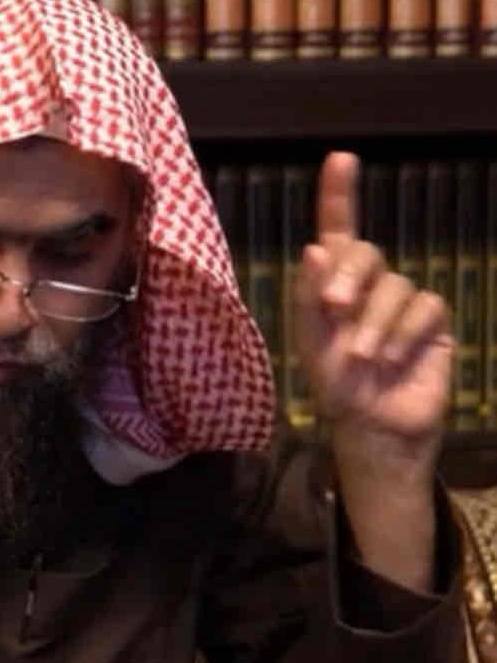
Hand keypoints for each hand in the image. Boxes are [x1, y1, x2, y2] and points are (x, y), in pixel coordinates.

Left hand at [293, 152, 453, 592]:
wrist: (371, 426)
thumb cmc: (333, 386)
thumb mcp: (310, 342)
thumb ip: (309, 296)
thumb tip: (317, 247)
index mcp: (331, 284)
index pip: (337, 231)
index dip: (339, 194)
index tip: (341, 157)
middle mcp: (368, 285)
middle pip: (365, 253)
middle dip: (349, 277)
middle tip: (335, 308)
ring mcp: (402, 301)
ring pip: (395, 286)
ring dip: (374, 324)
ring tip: (361, 360)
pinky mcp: (432, 322)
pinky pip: (423, 308)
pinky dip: (402, 334)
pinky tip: (389, 360)